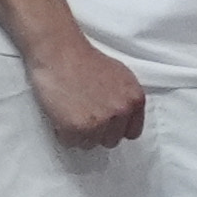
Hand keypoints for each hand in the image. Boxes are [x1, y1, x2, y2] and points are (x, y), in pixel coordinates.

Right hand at [28, 35, 146, 147]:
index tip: (105, 124)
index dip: (116, 129)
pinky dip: (63, 133)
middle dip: (97, 131)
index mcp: (135, 100)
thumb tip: (123, 117)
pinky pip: (70, 142)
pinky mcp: (78, 127)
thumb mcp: (121, 77)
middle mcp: (121, 112)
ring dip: (79, 134)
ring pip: (90, 144)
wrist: (61, 53)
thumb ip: (125, 99)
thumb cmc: (86, 61)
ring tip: (71, 113)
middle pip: (111, 140)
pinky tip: (61, 115)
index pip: (132, 132)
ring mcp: (100, 121)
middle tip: (83, 115)